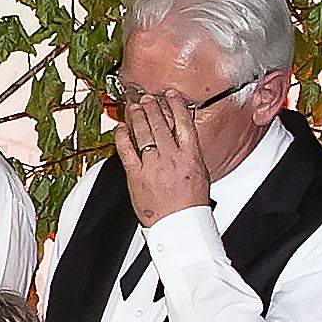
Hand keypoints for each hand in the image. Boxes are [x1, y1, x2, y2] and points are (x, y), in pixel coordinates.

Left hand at [116, 81, 216, 221]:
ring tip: (134, 106)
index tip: (171, 96)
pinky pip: (126, 151)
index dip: (176, 106)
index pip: (183, 124)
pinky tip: (121, 127)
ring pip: (143, 133)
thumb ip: (190, 152)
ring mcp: (152, 165)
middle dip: (152, 108)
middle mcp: (171, 158)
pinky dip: (122, 136)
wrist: (179, 224)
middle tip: (147, 98)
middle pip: (160, 125)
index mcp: (191, 156)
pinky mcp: (136, 175)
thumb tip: (183, 135)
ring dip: (137, 116)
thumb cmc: (191, 202)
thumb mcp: (200, 172)